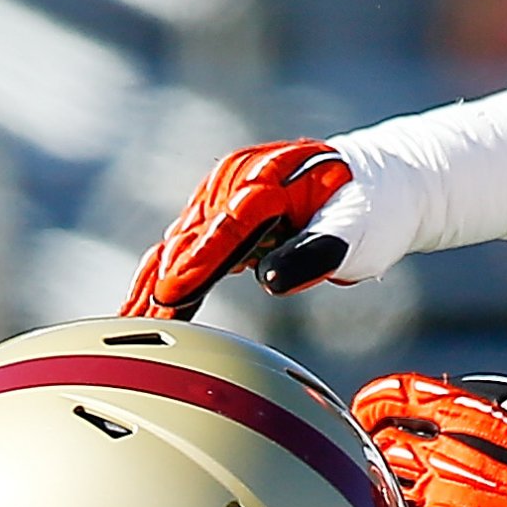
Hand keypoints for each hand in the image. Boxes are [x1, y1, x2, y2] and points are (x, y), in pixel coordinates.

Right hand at [124, 140, 354, 318]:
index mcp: (267, 178)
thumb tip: (270, 279)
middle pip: (192, 239)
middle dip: (164, 284)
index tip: (170, 294)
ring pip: (178, 245)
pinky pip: (184, 249)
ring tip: (127, 325)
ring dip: (153, 286)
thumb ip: (316, 251)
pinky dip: (164, 279)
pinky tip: (140, 309)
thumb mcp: (355, 229)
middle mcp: (235, 180)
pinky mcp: (218, 213)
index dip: (197, 262)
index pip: (227, 227)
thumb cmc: (373, 207)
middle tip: (139, 328)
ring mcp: (221, 195)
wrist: (379, 182)